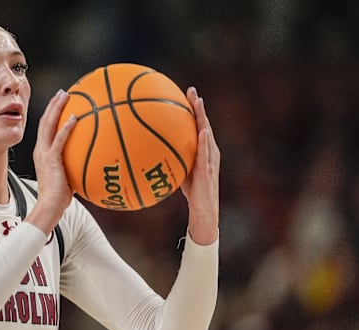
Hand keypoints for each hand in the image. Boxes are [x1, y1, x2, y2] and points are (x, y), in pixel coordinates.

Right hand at [26, 89, 77, 234]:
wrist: (50, 206)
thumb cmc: (60, 197)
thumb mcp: (69, 178)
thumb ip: (77, 167)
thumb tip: (93, 163)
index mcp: (43, 153)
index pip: (46, 129)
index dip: (52, 114)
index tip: (61, 103)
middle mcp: (41, 150)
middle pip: (45, 121)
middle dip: (54, 105)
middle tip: (63, 92)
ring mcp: (44, 154)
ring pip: (48, 125)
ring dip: (56, 109)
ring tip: (65, 95)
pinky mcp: (50, 159)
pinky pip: (59, 139)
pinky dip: (66, 127)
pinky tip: (76, 117)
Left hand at [181, 87, 219, 244]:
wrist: (203, 209)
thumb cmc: (191, 190)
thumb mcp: (178, 169)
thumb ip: (170, 157)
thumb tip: (148, 150)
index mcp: (203, 149)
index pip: (198, 124)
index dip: (194, 109)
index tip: (187, 92)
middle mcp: (209, 150)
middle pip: (204, 123)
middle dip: (198, 106)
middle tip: (191, 90)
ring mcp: (211, 159)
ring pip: (207, 133)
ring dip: (203, 118)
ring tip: (198, 102)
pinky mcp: (208, 169)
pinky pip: (206, 153)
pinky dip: (204, 140)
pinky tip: (202, 130)